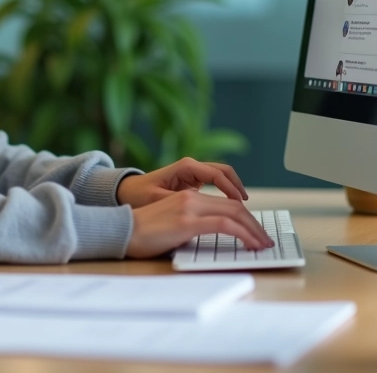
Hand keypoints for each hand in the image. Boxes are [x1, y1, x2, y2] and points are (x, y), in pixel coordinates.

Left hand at [116, 157, 247, 207]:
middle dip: (239, 188)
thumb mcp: (158, 200)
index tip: (241, 204)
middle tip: (249, 208)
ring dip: (234, 190)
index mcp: (186, 167)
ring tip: (245, 209)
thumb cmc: (140, 195)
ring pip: (222, 177)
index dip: (232, 189)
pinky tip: (232, 208)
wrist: (127, 191)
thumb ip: (179, 202)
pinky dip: (226, 193)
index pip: (217, 175)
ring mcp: (193, 173)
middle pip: (225, 172)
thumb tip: (200, 209)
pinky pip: (216, 184)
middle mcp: (192, 167)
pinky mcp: (192, 181)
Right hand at [126, 190, 273, 257]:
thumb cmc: (144, 234)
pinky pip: (225, 225)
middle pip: (235, 207)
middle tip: (265, 240)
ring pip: (234, 213)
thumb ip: (192, 225)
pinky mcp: (188, 221)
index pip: (226, 204)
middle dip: (254, 224)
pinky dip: (243, 234)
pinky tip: (250, 244)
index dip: (246, 217)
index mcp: (188, 196)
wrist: (123, 232)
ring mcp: (190, 207)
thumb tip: (212, 238)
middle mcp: (192, 197)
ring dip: (253, 230)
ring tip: (263, 245)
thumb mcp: (173, 225)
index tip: (256, 232)